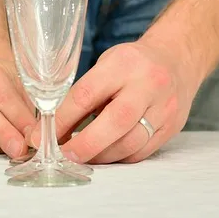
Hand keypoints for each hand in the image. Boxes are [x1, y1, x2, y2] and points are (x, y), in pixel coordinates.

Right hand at [0, 35, 36, 157]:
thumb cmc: (9, 79)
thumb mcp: (23, 83)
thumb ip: (31, 104)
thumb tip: (39, 133)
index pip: (3, 98)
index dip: (19, 119)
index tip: (34, 135)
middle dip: (4, 135)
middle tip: (21, 150)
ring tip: (18, 153)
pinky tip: (3, 152)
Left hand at [28, 38, 196, 163]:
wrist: (178, 59)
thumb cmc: (131, 63)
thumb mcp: (105, 65)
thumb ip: (84, 92)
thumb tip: (51, 126)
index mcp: (123, 64)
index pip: (86, 95)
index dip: (61, 120)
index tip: (40, 136)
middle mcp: (147, 85)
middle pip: (115, 122)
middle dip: (85, 144)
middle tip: (62, 155)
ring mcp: (165, 107)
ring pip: (130, 142)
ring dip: (101, 156)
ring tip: (80, 158)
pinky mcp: (172, 127)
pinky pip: (142, 151)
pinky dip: (119, 157)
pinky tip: (103, 155)